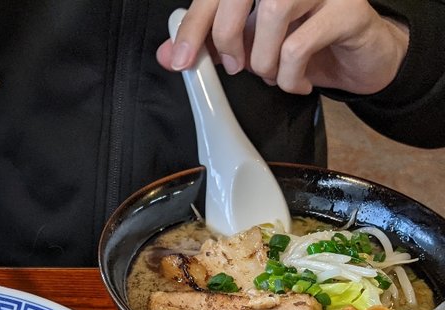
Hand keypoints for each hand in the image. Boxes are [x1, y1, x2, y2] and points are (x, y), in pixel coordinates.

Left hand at [156, 0, 409, 94]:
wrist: (360, 54)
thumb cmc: (302, 39)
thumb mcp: (249, 43)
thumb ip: (211, 43)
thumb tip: (168, 54)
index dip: (195, 23)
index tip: (181, 59)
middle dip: (227, 36)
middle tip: (236, 66)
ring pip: (274, 11)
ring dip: (263, 58)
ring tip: (271, 73)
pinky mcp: (350, 8)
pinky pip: (301, 44)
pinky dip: (289, 75)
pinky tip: (297, 82)